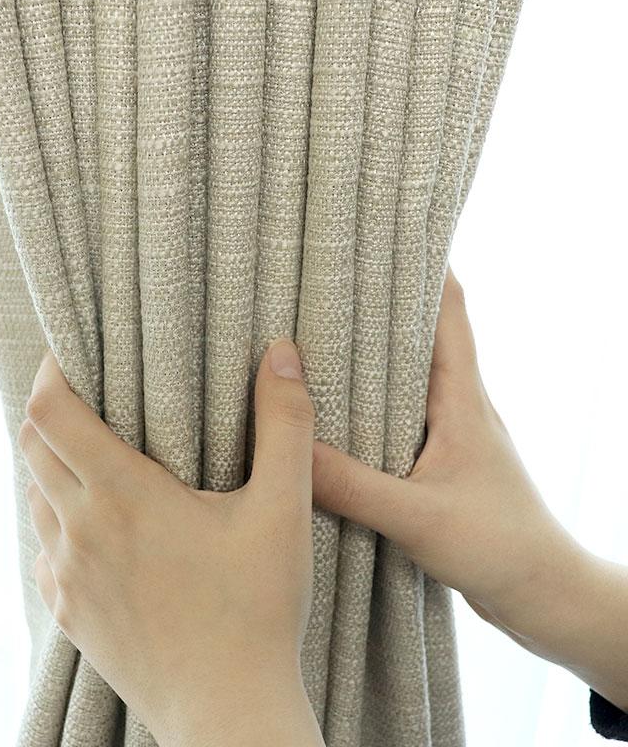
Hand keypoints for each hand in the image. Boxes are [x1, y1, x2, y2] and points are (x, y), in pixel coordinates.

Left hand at [19, 340, 324, 745]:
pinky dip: (59, 520)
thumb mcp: (283, 510)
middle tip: (90, 397)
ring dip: (54, 467)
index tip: (71, 353)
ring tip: (96, 456)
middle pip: (32, 447)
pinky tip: (100, 526)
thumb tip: (282, 354)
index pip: (50, 412)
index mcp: (122, 495)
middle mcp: (80, 531)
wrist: (227, 713)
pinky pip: (44, 549)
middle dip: (52, 412)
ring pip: (35, 498)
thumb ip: (285, 425)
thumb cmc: (257, 611)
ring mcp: (68, 577)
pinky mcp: (70, 613)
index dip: (52, 372)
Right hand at [312, 267, 627, 712]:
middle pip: (421, 337)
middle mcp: (457, 406)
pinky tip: (335, 417)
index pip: (450, 315)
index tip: (386, 239)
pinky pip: (398, 419)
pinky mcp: (439, 464)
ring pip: (406, 379)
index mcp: (462, 400)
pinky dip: (369, 406)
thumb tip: (290, 450)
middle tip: (328, 287)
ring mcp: (449, 434)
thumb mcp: (419, 517)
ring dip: (372, 358)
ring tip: (319, 342)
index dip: (426, 271)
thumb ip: (353, 486)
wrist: (542, 593)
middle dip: (381, 308)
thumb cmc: (499, 547)